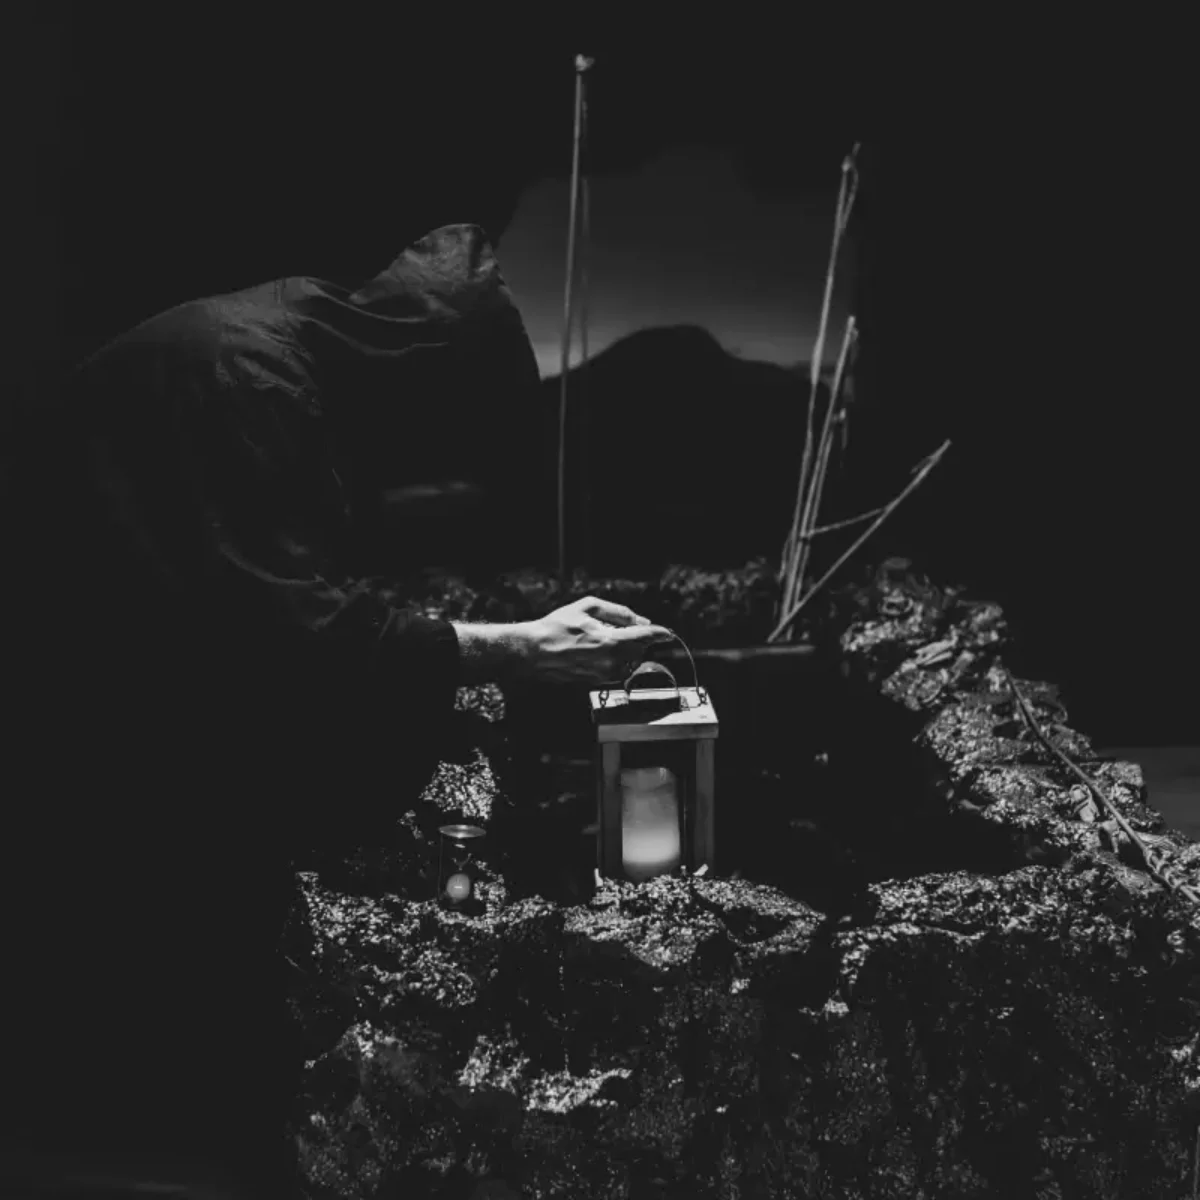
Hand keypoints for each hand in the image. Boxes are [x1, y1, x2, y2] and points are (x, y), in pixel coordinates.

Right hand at [517, 596, 674, 685]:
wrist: (534, 652)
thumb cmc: (557, 627)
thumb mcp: (588, 607)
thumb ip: (619, 613)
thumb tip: (640, 621)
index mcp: (610, 642)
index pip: (646, 639)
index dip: (660, 634)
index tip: (668, 633)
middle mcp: (611, 662)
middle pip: (640, 650)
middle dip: (635, 638)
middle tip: (614, 628)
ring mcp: (604, 675)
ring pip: (630, 661)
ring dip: (625, 650)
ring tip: (601, 640)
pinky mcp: (597, 682)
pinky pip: (617, 669)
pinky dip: (615, 659)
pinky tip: (595, 651)